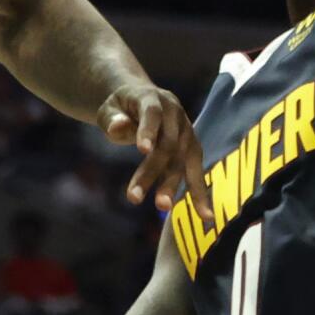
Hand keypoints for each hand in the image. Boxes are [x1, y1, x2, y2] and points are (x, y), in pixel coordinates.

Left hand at [100, 83, 212, 221]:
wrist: (142, 100)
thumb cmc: (121, 108)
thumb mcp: (109, 108)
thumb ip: (112, 119)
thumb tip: (117, 128)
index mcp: (153, 98)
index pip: (152, 113)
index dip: (148, 130)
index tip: (142, 150)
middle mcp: (175, 114)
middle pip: (168, 143)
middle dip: (152, 171)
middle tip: (133, 198)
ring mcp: (187, 131)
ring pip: (184, 159)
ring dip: (174, 185)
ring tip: (163, 207)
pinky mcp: (192, 148)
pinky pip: (196, 170)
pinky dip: (199, 193)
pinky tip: (205, 215)